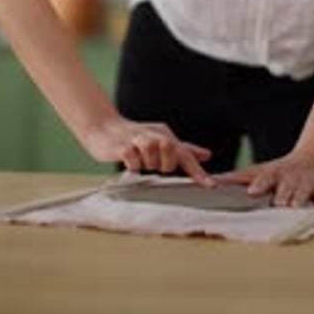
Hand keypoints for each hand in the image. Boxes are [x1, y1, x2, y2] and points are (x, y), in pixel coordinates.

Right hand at [84, 115, 214, 185]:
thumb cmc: (135, 137)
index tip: (209, 185)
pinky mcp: (123, 147)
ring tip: (137, 158)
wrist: (103, 127)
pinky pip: (134, 163)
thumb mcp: (161, 139)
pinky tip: (127, 160)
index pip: (185, 154)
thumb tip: (207, 155)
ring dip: (146, 164)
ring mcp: (138, 140)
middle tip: (151, 162)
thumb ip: (183, 149)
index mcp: (165, 134)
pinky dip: (133, 166)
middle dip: (163, 165)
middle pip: (171, 156)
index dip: (197, 171)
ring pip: (152, 160)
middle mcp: (154, 134)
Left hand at [217, 149, 313, 206]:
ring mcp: (307, 183)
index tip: (253, 191)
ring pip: (303, 192)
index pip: (265, 178)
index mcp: (273, 174)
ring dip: (298, 199)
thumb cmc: (279, 172)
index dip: (260, 184)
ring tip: (294, 206)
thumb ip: (234, 179)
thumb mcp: (256, 172)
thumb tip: (208, 182)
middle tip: (277, 203)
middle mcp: (290, 177)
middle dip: (281, 196)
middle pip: (285, 188)